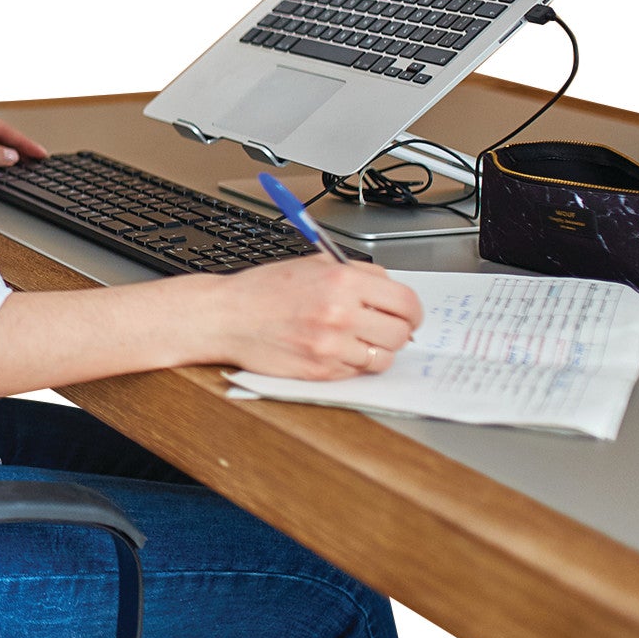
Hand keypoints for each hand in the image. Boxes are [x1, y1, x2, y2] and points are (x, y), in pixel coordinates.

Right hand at [197, 254, 423, 380]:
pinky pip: (358, 372)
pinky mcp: (321, 370)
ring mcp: (331, 345)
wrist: (226, 316)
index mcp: (341, 281)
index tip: (407, 315)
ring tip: (356, 340)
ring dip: (376, 351)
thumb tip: (390, 288)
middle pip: (401, 332)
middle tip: (383, 329)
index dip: (412, 311)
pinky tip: (335, 350)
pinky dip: (353, 364)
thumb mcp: (312, 265)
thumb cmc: (263, 291)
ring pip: (385, 357)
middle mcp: (340, 312)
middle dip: (397, 332)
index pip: (405, 301)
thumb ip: (355, 272)